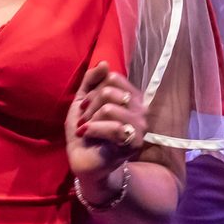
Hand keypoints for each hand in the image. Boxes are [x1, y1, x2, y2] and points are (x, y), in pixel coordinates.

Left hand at [66, 62, 146, 192]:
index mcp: (131, 98)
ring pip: (110, 108)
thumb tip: (104, 63)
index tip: (86, 105)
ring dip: (90, 119)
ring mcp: (139, 128)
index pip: (113, 78)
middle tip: (84, 120)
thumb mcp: (82, 101)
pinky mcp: (133, 144)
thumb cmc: (85, 131)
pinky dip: (93, 130)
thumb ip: (91, 81)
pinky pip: (113, 127)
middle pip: (109, 92)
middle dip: (89, 106)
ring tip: (86, 129)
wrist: (83, 160)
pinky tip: (87, 135)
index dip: (93, 89)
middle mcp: (141, 111)